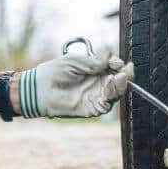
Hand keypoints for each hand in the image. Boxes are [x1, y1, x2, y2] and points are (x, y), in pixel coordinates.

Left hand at [17, 47, 133, 117]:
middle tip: (127, 69)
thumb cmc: (55, 72)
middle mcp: (99, 84)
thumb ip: (95, 61)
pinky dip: (112, 94)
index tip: (119, 62)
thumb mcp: (76, 61)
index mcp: (96, 72)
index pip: (115, 69)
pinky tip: (111, 84)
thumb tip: (114, 60)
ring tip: (121, 76)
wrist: (40, 88)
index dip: (120, 65)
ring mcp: (97, 97)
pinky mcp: (93, 108)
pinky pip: (108, 103)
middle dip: (126, 75)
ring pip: (117, 92)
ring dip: (122, 84)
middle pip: (120, 81)